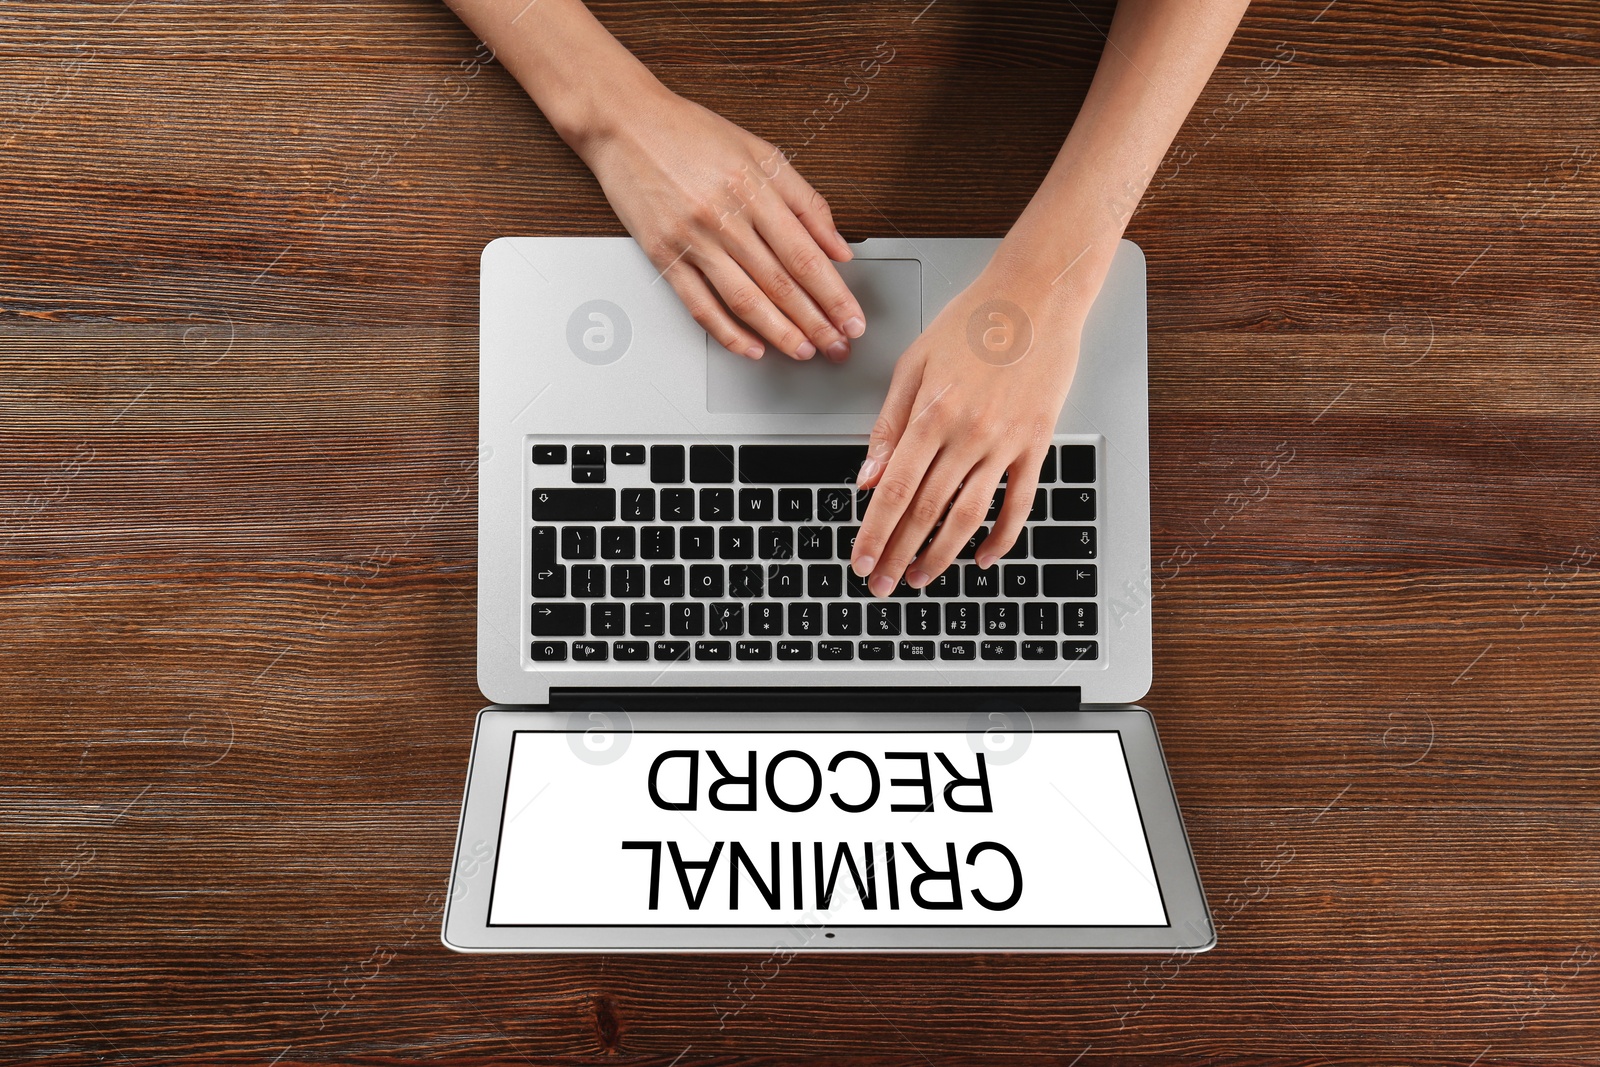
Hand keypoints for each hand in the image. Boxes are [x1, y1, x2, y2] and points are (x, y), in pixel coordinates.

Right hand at [578, 86, 865, 361]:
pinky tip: (750, 348)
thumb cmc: (690, 132)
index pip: (806, 254)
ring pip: (745, 298)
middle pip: (781, 282)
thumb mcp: (760, 152)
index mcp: (754, 188)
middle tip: (838, 347)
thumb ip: (805, 201)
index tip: (852, 319)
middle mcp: (725, 215)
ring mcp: (693, 238)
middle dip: (816, 322)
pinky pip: (700, 303)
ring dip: (780, 332)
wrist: (624, 121)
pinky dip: (727, 331)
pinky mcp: (663, 254)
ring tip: (804, 352)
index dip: (833, 293)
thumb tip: (839, 247)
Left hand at [849, 263, 1083, 595]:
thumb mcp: (915, 364)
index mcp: (932, 414)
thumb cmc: (973, 321)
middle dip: (899, 553)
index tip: (861, 561)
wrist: (1036, 296)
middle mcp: (969, 434)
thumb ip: (889, 425)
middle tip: (881, 584)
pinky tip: (982, 557)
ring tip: (920, 577)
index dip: (875, 533)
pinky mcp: (1037, 443)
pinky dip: (1001, 536)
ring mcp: (1006, 443)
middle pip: (927, 511)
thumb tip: (868, 478)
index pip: (895, 491)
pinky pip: (1019, 503)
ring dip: (942, 555)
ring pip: (969, 515)